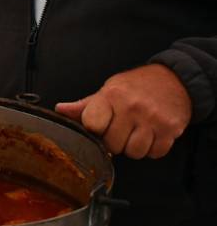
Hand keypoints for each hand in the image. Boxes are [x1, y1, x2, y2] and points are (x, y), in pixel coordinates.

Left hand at [56, 64, 191, 158]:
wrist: (174, 80)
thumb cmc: (136, 86)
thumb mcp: (108, 90)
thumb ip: (85, 105)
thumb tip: (60, 110)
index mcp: (112, 96)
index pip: (92, 125)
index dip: (94, 129)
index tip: (100, 125)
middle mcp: (132, 108)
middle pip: (113, 145)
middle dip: (115, 141)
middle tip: (121, 128)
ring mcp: (153, 120)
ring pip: (134, 153)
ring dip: (134, 147)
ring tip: (136, 132)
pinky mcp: (170, 130)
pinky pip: (155, 154)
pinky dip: (152, 149)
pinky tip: (151, 134)